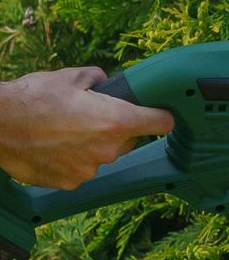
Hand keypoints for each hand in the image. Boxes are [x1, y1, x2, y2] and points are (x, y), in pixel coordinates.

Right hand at [0, 66, 174, 189]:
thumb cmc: (34, 98)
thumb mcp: (72, 76)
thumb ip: (98, 79)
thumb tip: (103, 82)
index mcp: (115, 121)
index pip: (159, 122)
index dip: (161, 116)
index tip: (163, 115)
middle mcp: (106, 150)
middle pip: (128, 140)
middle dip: (116, 129)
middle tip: (91, 115)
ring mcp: (88, 170)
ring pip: (102, 156)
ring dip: (92, 146)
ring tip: (65, 130)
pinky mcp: (68, 183)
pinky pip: (80, 169)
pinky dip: (72, 160)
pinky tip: (54, 146)